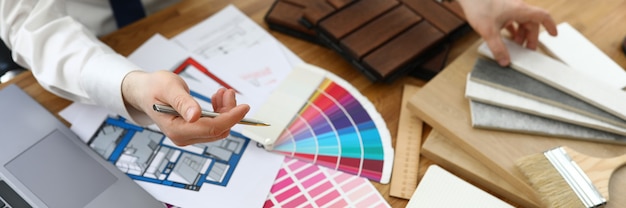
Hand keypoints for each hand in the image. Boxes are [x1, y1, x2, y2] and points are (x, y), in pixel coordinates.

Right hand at [121, 70, 249, 145]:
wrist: (145, 91)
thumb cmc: (154, 88)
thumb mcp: (168, 88)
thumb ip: (182, 102)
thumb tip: (195, 116)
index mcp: (176, 129)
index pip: (211, 128)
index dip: (231, 118)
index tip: (244, 107)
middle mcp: (183, 136)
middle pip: (218, 130)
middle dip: (229, 111)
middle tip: (227, 92)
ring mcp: (188, 135)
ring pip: (218, 128)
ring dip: (225, 111)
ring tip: (222, 93)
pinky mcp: (192, 131)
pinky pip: (213, 125)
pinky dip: (220, 112)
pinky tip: (217, 100)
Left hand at [457, 0, 557, 65]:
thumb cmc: (478, 6)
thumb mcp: (488, 31)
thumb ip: (498, 48)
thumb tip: (505, 62)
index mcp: (520, 10)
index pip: (542, 16)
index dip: (550, 26)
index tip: (553, 35)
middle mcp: (517, 7)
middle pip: (531, 22)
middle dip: (531, 37)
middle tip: (528, 51)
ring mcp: (508, 7)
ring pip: (521, 21)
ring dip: (521, 33)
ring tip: (516, 46)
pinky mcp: (499, 9)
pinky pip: (511, 19)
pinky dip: (511, 29)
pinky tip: (506, 37)